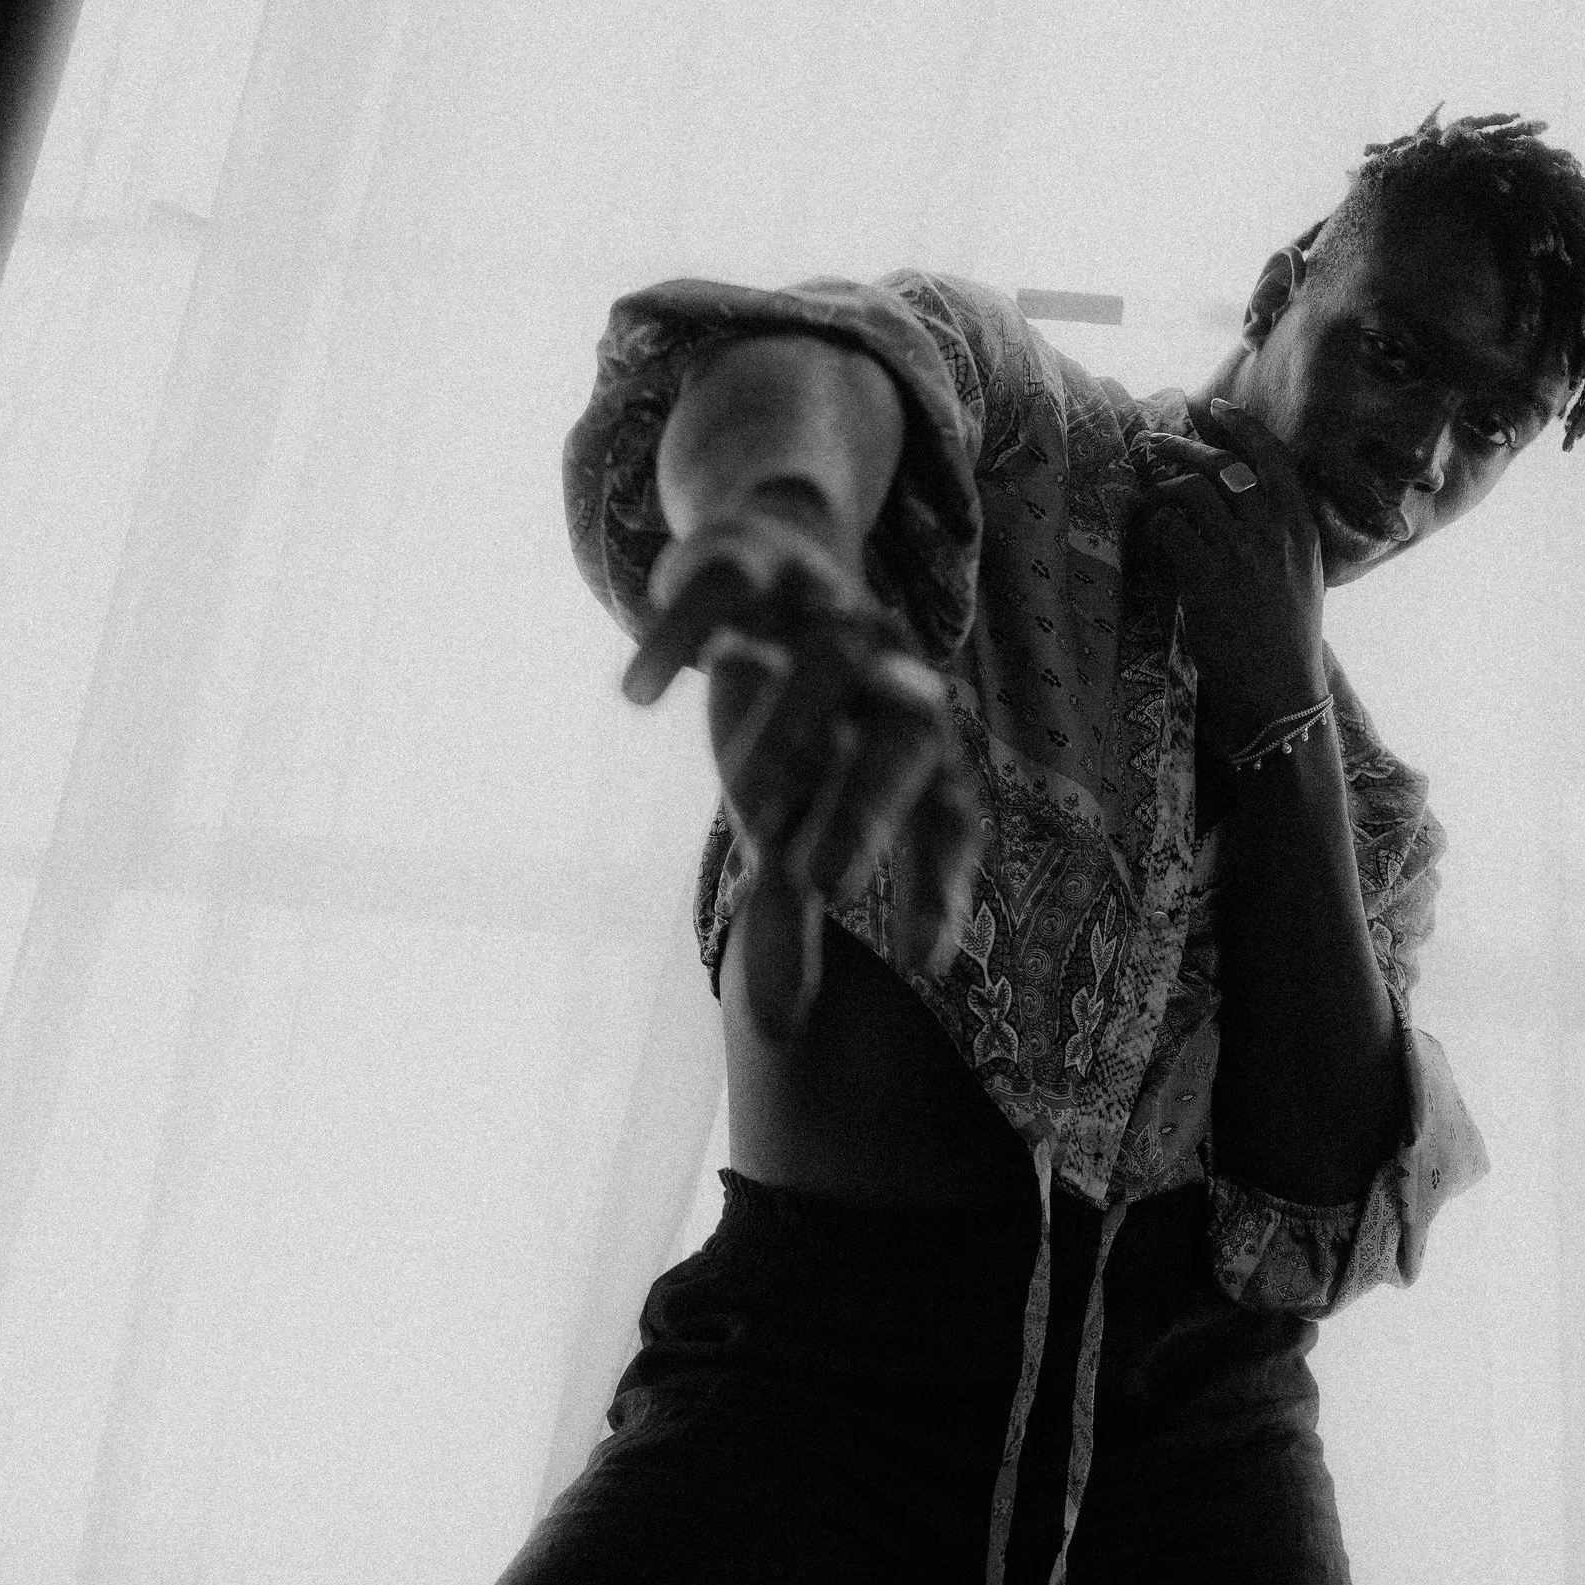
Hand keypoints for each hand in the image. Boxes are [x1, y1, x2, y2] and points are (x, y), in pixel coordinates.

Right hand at [622, 509, 982, 1040]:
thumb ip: (790, 916)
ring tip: (746, 811)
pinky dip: (680, 634)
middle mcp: (889, 675)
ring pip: (824, 665)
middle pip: (903, 742)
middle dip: (867, 813)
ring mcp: (826, 612)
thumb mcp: (795, 815)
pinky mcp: (754, 564)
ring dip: (789, 734)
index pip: (949, 819)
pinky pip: (725, 589)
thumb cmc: (801, 719)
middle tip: (825, 888)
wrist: (772, 552)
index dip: (940, 886)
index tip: (927, 965)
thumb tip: (779, 1032)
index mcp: (916, 741)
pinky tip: (635, 693)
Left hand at [1131, 398, 1327, 757]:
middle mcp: (1274, 531)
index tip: (1215, 409)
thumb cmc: (1288, 634)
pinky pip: (1170, 529)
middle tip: (1154, 443)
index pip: (1272, 456)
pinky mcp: (1206, 577)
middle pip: (1223, 466)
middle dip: (1183, 448)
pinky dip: (1155, 525)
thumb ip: (1279, 530)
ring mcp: (1240, 552)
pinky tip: (1151, 533)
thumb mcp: (1302, 572)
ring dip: (1161, 485)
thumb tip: (1239, 493)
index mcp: (1302, 526)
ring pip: (1191, 491)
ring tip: (1146, 488)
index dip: (1241, 426)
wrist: (1279, 689)